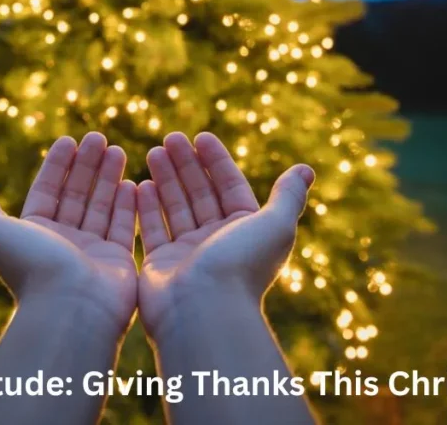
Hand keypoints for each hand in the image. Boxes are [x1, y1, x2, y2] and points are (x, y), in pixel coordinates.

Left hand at [0, 133, 137, 336]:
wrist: (70, 309)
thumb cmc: (32, 267)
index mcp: (35, 234)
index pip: (47, 191)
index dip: (57, 165)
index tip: (69, 140)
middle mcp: (63, 242)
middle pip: (76, 195)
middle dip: (87, 165)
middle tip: (98, 137)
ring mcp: (92, 251)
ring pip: (101, 206)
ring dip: (108, 178)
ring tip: (118, 149)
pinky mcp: (118, 261)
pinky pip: (123, 226)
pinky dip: (127, 205)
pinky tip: (132, 182)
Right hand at [136, 132, 314, 338]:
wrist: (203, 310)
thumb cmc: (240, 265)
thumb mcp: (275, 225)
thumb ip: (288, 195)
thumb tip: (306, 169)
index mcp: (245, 231)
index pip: (230, 187)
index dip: (217, 160)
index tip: (201, 136)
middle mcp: (217, 241)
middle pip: (201, 193)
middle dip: (187, 164)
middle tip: (171, 138)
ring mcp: (188, 253)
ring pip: (176, 207)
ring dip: (166, 179)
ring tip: (155, 151)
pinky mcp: (161, 264)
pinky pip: (154, 228)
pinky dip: (148, 207)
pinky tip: (140, 184)